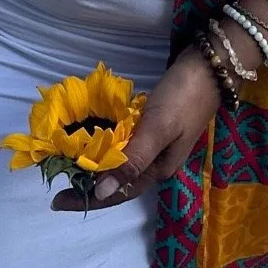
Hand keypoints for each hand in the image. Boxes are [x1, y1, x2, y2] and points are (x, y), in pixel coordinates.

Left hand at [50, 48, 219, 212]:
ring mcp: (156, 142)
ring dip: (97, 164)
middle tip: (58, 178)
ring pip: (121, 161)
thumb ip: (132, 160)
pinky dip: (108, 142)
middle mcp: (156, 161)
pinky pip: (125, 141)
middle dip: (89, 183)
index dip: (88, 198)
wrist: (210, 66)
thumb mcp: (158, 130)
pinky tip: (94, 137)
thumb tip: (101, 191)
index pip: (117, 192)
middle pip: (118, 179)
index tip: (57, 201)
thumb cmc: (184, 97)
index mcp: (158, 169)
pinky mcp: (154, 124)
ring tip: (69, 161)